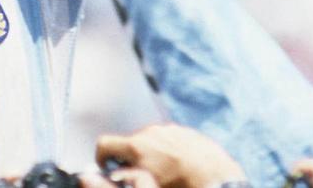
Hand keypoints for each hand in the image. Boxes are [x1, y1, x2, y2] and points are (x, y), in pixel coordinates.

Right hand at [95, 124, 245, 187]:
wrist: (216, 179)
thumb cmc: (180, 186)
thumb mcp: (144, 184)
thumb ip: (119, 178)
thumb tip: (96, 176)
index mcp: (136, 147)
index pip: (103, 143)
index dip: (101, 158)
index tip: (108, 168)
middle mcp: (150, 133)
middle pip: (128, 143)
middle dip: (130, 158)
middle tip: (142, 176)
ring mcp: (169, 130)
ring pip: (150, 141)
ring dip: (151, 153)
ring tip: (165, 172)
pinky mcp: (185, 131)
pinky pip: (168, 139)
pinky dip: (168, 150)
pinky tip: (178, 166)